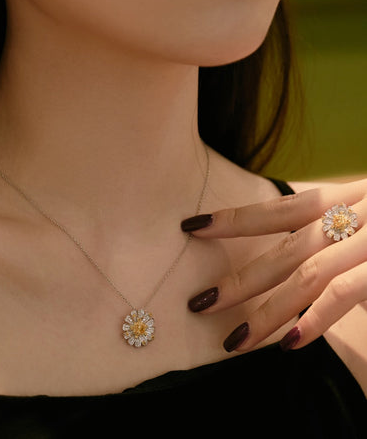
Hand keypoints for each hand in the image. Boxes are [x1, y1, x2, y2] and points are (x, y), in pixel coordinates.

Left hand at [181, 178, 366, 352]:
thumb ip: (338, 227)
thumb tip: (306, 251)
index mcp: (341, 200)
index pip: (279, 210)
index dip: (233, 220)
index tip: (192, 226)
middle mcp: (349, 217)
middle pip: (284, 250)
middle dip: (238, 280)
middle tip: (198, 303)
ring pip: (305, 276)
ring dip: (266, 312)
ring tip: (234, 340)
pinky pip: (343, 293)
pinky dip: (316, 320)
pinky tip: (288, 343)